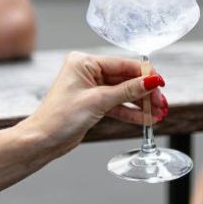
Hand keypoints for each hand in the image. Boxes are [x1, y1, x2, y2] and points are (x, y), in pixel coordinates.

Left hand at [24, 52, 167, 155]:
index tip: (161, 83)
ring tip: (158, 114)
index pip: (122, 64)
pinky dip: (130, 112)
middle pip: (125, 79)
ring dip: (140, 104)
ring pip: (123, 93)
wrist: (42, 141)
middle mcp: (87, 72)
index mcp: (84, 62)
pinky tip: (146, 120)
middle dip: (145, 93)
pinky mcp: (92, 104)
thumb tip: (151, 81)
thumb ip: (127, 91)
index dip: (144, 74)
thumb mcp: (98, 101)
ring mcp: (90, 88)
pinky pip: (116, 105)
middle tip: (161, 104)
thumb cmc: (59, 117)